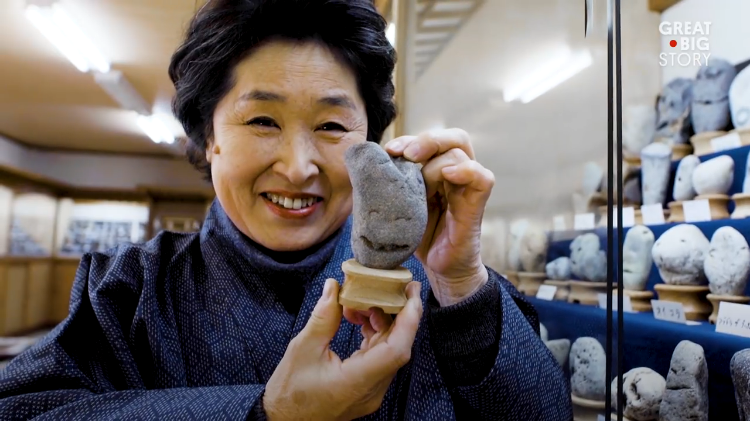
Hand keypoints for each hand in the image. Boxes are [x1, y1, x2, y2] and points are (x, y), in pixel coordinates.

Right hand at [264, 279, 422, 420]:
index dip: (409, 319)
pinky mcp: (366, 390)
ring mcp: (371, 392)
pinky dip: (374, 336)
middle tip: (392, 287)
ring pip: (389, 352)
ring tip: (363, 303)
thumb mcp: (303, 349)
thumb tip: (334, 286)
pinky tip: (360, 320)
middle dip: (396, 314)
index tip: (410, 293)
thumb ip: (323, 317)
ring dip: (382, 324)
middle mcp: (372, 390)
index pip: (397, 350)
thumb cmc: (289, 393)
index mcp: (357, 381)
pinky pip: (379, 359)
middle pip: (397, 347)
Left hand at [385, 128, 494, 306]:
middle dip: (427, 141)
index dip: (411, 139)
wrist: (439, 269)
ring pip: (460, 154)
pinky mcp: (476, 205)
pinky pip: (482, 178)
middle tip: (407, 154)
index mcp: (438, 170)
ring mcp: (467, 188)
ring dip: (435, 163)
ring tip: (421, 185)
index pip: (431, 141)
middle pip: (453, 138)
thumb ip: (387, 185)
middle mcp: (457, 174)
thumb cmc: (417, 236)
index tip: (389, 150)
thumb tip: (360, 165)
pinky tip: (449, 174)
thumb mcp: (398, 206)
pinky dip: (466, 170)